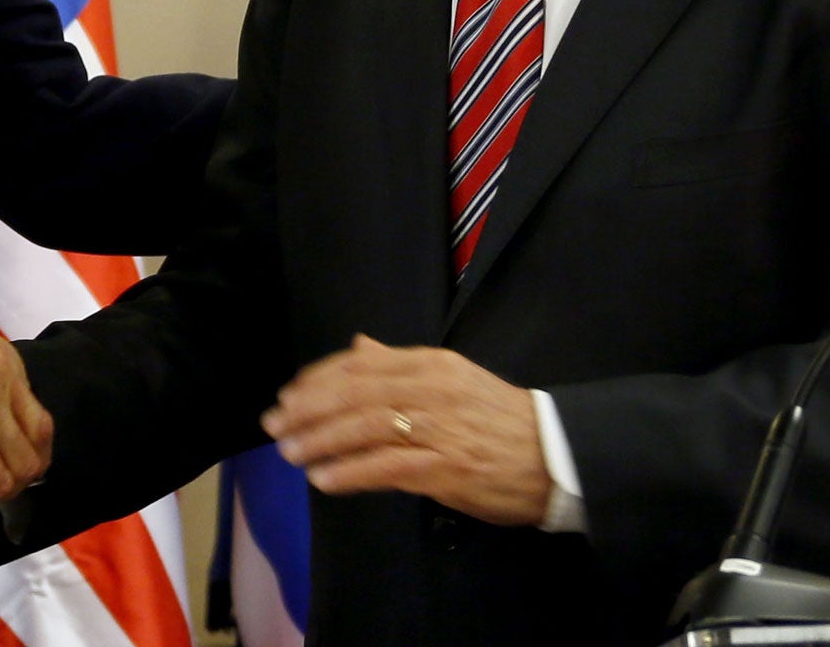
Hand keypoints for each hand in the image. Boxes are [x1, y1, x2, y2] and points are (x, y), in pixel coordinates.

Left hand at [260, 334, 551, 526]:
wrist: (555, 455)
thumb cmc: (497, 420)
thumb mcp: (451, 378)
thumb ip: (400, 365)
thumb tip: (357, 348)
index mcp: (430, 363)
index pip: (359, 365)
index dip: (317, 380)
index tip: (288, 396)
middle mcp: (430, 387)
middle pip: (353, 393)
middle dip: (307, 410)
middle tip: (275, 426)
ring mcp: (438, 426)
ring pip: (363, 428)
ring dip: (319, 441)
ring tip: (290, 454)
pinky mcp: (444, 466)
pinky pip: (385, 467)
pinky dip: (349, 472)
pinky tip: (325, 480)